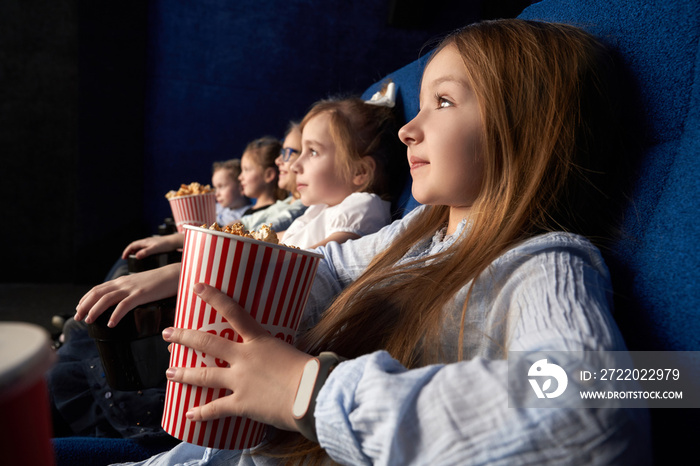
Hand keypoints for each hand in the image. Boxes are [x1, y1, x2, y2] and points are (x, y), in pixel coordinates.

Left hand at [75, 263, 180, 326]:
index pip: (98, 288)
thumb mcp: (141, 284)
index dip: (86, 298)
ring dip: (95, 310)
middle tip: (78, 317)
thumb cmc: (161, 282)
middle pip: (98, 293)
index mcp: (123, 281)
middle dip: (84, 305)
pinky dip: (115, 314)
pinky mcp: (141, 294)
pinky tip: (111, 323)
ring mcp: (132, 288)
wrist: (176, 274)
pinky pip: (124, 305)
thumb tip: (123, 302)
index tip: (79, 308)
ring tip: (89, 320)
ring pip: (107, 298)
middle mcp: (124, 283)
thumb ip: (130, 291)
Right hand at [121, 233, 184, 259]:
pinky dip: (140, 251)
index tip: (124, 258)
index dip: (126, 251)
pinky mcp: (154, 245)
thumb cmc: (166, 245)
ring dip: (134, 251)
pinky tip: (143, 255)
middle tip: (126, 258)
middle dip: (129, 251)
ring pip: (139, 246)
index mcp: (145, 242)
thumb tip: (136, 256)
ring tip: (133, 257)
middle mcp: (146, 241)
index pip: (132, 245)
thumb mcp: (155, 249)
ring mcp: (150, 242)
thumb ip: (145, 252)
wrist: (174, 241)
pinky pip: (144, 248)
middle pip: (134, 245)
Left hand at [163, 283, 311, 431]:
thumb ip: (278, 352)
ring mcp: (241, 381)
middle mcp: (245, 358)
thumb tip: (278, 354)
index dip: (214, 297)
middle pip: (208, 343)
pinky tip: (189, 413)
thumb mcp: (292, 352)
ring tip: (169, 372)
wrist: (313, 394)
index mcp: (260, 340)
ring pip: (205, 375)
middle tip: (167, 333)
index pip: (233, 312)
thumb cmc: (311, 371)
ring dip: (184, 373)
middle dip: (184, 337)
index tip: (197, 287)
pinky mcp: (242, 404)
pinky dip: (201, 412)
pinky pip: (216, 408)